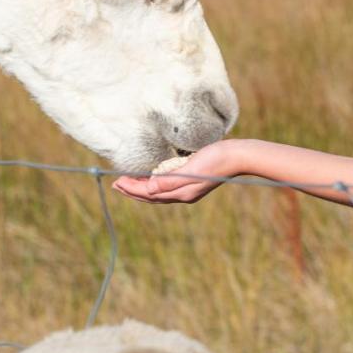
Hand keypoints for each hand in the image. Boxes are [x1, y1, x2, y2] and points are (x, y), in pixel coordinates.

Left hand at [112, 141, 234, 203]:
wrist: (236, 156)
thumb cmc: (215, 160)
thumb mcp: (190, 169)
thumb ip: (169, 180)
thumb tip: (147, 189)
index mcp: (181, 193)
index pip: (150, 194)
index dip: (132, 189)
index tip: (117, 182)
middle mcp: (183, 194)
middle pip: (152, 196)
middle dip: (133, 191)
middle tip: (116, 185)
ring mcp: (188, 189)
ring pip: (159, 193)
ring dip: (142, 189)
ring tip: (129, 184)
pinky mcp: (192, 181)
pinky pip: (167, 187)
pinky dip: (154, 185)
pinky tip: (151, 180)